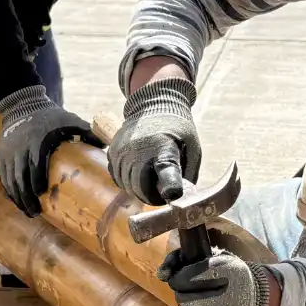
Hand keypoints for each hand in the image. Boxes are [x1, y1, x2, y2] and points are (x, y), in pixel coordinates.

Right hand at [0, 85, 97, 217]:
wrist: (22, 105)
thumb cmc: (50, 116)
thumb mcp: (69, 119)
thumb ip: (86, 131)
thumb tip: (105, 146)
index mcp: (38, 140)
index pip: (35, 162)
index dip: (36, 179)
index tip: (41, 194)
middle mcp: (20, 147)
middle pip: (20, 176)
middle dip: (26, 196)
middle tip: (35, 212)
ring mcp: (8, 152)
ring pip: (10, 179)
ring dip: (18, 197)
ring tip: (28, 211)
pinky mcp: (1, 155)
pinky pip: (3, 176)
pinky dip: (9, 190)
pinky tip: (17, 201)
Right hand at [107, 77, 201, 203]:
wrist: (154, 105)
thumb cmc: (178, 131)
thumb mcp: (192, 149)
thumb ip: (186, 176)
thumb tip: (179, 200)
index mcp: (164, 146)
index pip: (166, 170)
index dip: (170, 186)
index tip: (172, 195)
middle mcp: (138, 149)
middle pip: (141, 187)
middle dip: (152, 196)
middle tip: (162, 190)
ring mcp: (122, 151)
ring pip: (128, 186)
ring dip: (140, 189)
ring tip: (151, 175)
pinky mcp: (112, 153)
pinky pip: (118, 179)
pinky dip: (129, 181)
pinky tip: (139, 170)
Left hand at [158, 247, 276, 305]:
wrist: (257, 298)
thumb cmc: (226, 276)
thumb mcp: (210, 259)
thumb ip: (180, 259)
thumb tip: (161, 274)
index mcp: (231, 271)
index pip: (189, 277)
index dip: (178, 279)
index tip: (178, 280)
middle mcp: (235, 296)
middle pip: (188, 302)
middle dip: (182, 297)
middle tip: (188, 295)